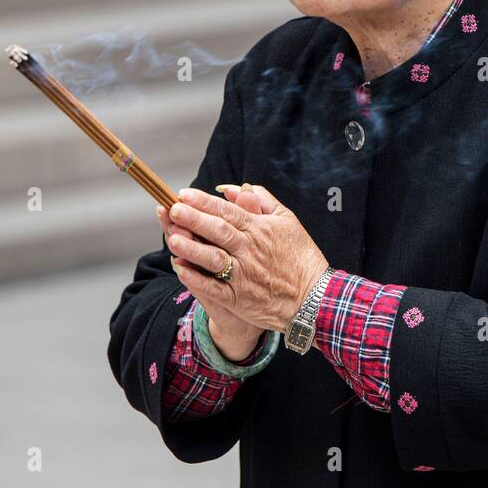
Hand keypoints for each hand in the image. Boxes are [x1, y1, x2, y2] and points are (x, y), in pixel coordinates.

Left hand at [165, 183, 328, 333]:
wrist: (314, 297)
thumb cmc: (301, 256)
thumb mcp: (287, 220)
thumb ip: (261, 199)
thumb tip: (232, 188)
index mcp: (259, 229)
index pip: (228, 211)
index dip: (204, 202)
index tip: (184, 194)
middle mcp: (250, 250)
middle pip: (218, 231)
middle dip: (194, 219)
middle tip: (173, 209)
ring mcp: (244, 275)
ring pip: (213, 258)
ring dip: (192, 248)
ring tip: (173, 238)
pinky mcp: (240, 299)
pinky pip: (214, 288)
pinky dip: (197, 279)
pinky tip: (181, 269)